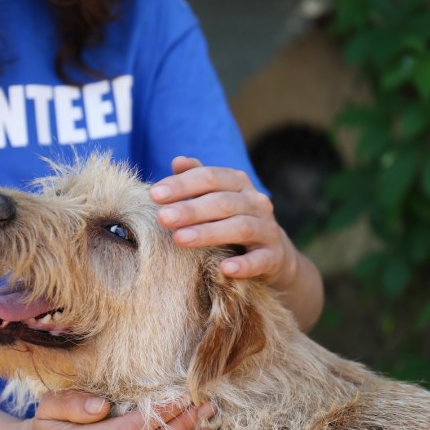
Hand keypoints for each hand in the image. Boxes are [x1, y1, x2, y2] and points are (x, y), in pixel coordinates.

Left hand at [150, 156, 296, 288]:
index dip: (182, 184)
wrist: (275, 254)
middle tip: (162, 218)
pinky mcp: (274, 257)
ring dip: (208, 233)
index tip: (154, 194)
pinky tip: (225, 268)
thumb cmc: (233, 220)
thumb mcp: (217, 197)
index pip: (210, 177)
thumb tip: (178, 161)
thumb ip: (198, 180)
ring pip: (240, 227)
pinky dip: (244, 264)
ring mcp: (268, 229)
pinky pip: (260, 260)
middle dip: (190, 209)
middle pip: (222, 202)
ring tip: (180, 239)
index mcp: (238, 183)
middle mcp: (256, 202)